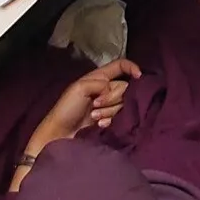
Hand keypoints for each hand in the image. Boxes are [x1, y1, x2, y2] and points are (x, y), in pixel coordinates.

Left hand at [14, 57, 141, 191]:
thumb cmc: (67, 109)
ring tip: (94, 117)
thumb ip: (101, 83)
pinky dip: (110, 120)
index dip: (132, 67)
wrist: (61, 134)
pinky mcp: (110, 118)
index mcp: (99, 77)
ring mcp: (109, 105)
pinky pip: (121, 117)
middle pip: (125, 87)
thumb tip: (113, 90)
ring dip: (109, 111)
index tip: (138, 76)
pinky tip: (100, 124)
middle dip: (112, 98)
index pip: (121, 65)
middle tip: (96, 105)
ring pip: (123, 103)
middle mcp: (107, 88)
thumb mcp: (80, 88)